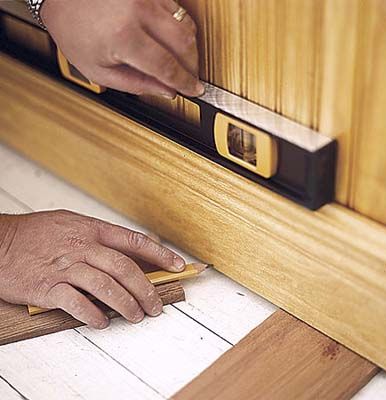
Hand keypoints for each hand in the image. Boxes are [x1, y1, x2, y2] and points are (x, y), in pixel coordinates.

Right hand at [0, 210, 184, 327]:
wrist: (0, 241)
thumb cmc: (38, 233)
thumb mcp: (73, 223)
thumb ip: (100, 237)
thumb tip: (128, 251)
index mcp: (93, 230)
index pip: (135, 241)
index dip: (160, 254)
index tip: (177, 266)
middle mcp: (83, 247)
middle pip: (125, 268)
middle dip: (146, 289)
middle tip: (156, 305)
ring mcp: (66, 267)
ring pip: (106, 286)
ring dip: (126, 304)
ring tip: (136, 316)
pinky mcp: (48, 287)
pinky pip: (76, 303)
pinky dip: (93, 315)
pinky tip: (103, 322)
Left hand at [41, 0, 203, 97]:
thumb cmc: (73, 28)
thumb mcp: (98, 70)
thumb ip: (136, 84)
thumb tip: (167, 91)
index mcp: (124, 37)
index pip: (167, 67)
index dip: (185, 82)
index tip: (193, 90)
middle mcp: (139, 11)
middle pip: (185, 44)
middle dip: (192, 66)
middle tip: (189, 78)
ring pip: (186, 25)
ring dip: (189, 48)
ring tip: (182, 62)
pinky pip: (178, 9)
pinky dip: (181, 28)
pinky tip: (174, 40)